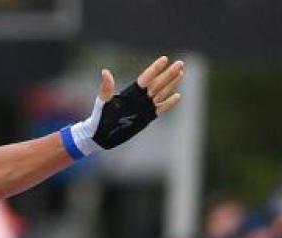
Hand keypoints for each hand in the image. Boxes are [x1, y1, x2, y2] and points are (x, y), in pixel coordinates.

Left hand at [63, 55, 184, 157]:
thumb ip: (106, 88)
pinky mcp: (147, 117)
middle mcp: (139, 98)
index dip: (155, 69)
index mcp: (130, 92)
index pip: (146, 78)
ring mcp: (144, 107)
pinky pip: (160, 109)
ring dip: (171, 84)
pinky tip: (177, 96)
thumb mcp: (103, 101)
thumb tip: (105, 72)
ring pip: (161, 93)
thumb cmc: (99, 117)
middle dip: (169, 74)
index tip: (165, 59)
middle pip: (157, 83)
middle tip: (180, 63)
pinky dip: (169, 103)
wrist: (101, 135)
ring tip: (181, 73)